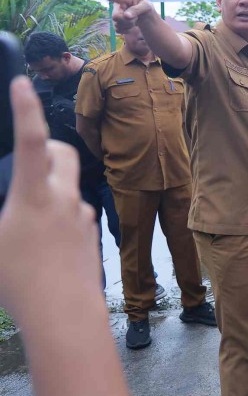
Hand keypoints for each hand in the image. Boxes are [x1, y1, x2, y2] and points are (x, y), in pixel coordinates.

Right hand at [0, 77, 100, 316]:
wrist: (65, 313)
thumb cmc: (19, 281)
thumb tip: (6, 206)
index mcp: (35, 195)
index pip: (32, 140)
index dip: (27, 109)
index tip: (23, 83)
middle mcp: (65, 198)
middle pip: (62, 153)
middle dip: (45, 145)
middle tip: (25, 158)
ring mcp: (82, 215)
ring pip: (67, 185)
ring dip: (49, 186)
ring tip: (24, 216)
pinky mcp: (90, 233)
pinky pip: (74, 212)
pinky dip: (58, 214)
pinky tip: (42, 242)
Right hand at [98, 0, 154, 33]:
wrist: (144, 16)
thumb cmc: (145, 7)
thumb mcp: (146, 7)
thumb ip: (137, 10)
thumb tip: (126, 16)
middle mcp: (118, 6)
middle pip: (115, 16)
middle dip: (126, 20)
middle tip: (136, 18)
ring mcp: (116, 15)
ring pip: (117, 24)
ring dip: (128, 25)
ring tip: (135, 20)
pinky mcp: (116, 23)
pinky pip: (118, 30)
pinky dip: (127, 30)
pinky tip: (131, 26)